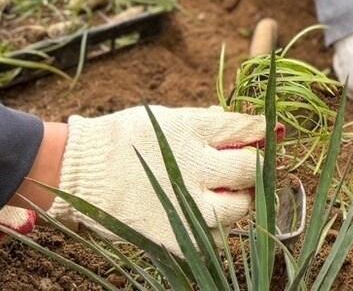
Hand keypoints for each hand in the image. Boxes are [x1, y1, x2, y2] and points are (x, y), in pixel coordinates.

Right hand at [47, 105, 263, 249]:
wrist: (80, 172)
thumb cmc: (125, 138)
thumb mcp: (167, 118)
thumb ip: (205, 123)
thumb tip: (239, 125)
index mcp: (190, 130)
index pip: (244, 129)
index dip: (264, 131)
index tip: (272, 132)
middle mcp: (192, 166)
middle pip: (250, 169)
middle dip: (258, 166)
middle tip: (253, 165)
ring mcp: (184, 203)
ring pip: (239, 208)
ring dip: (243, 199)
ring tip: (232, 191)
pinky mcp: (174, 233)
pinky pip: (215, 235)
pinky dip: (220, 225)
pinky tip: (212, 212)